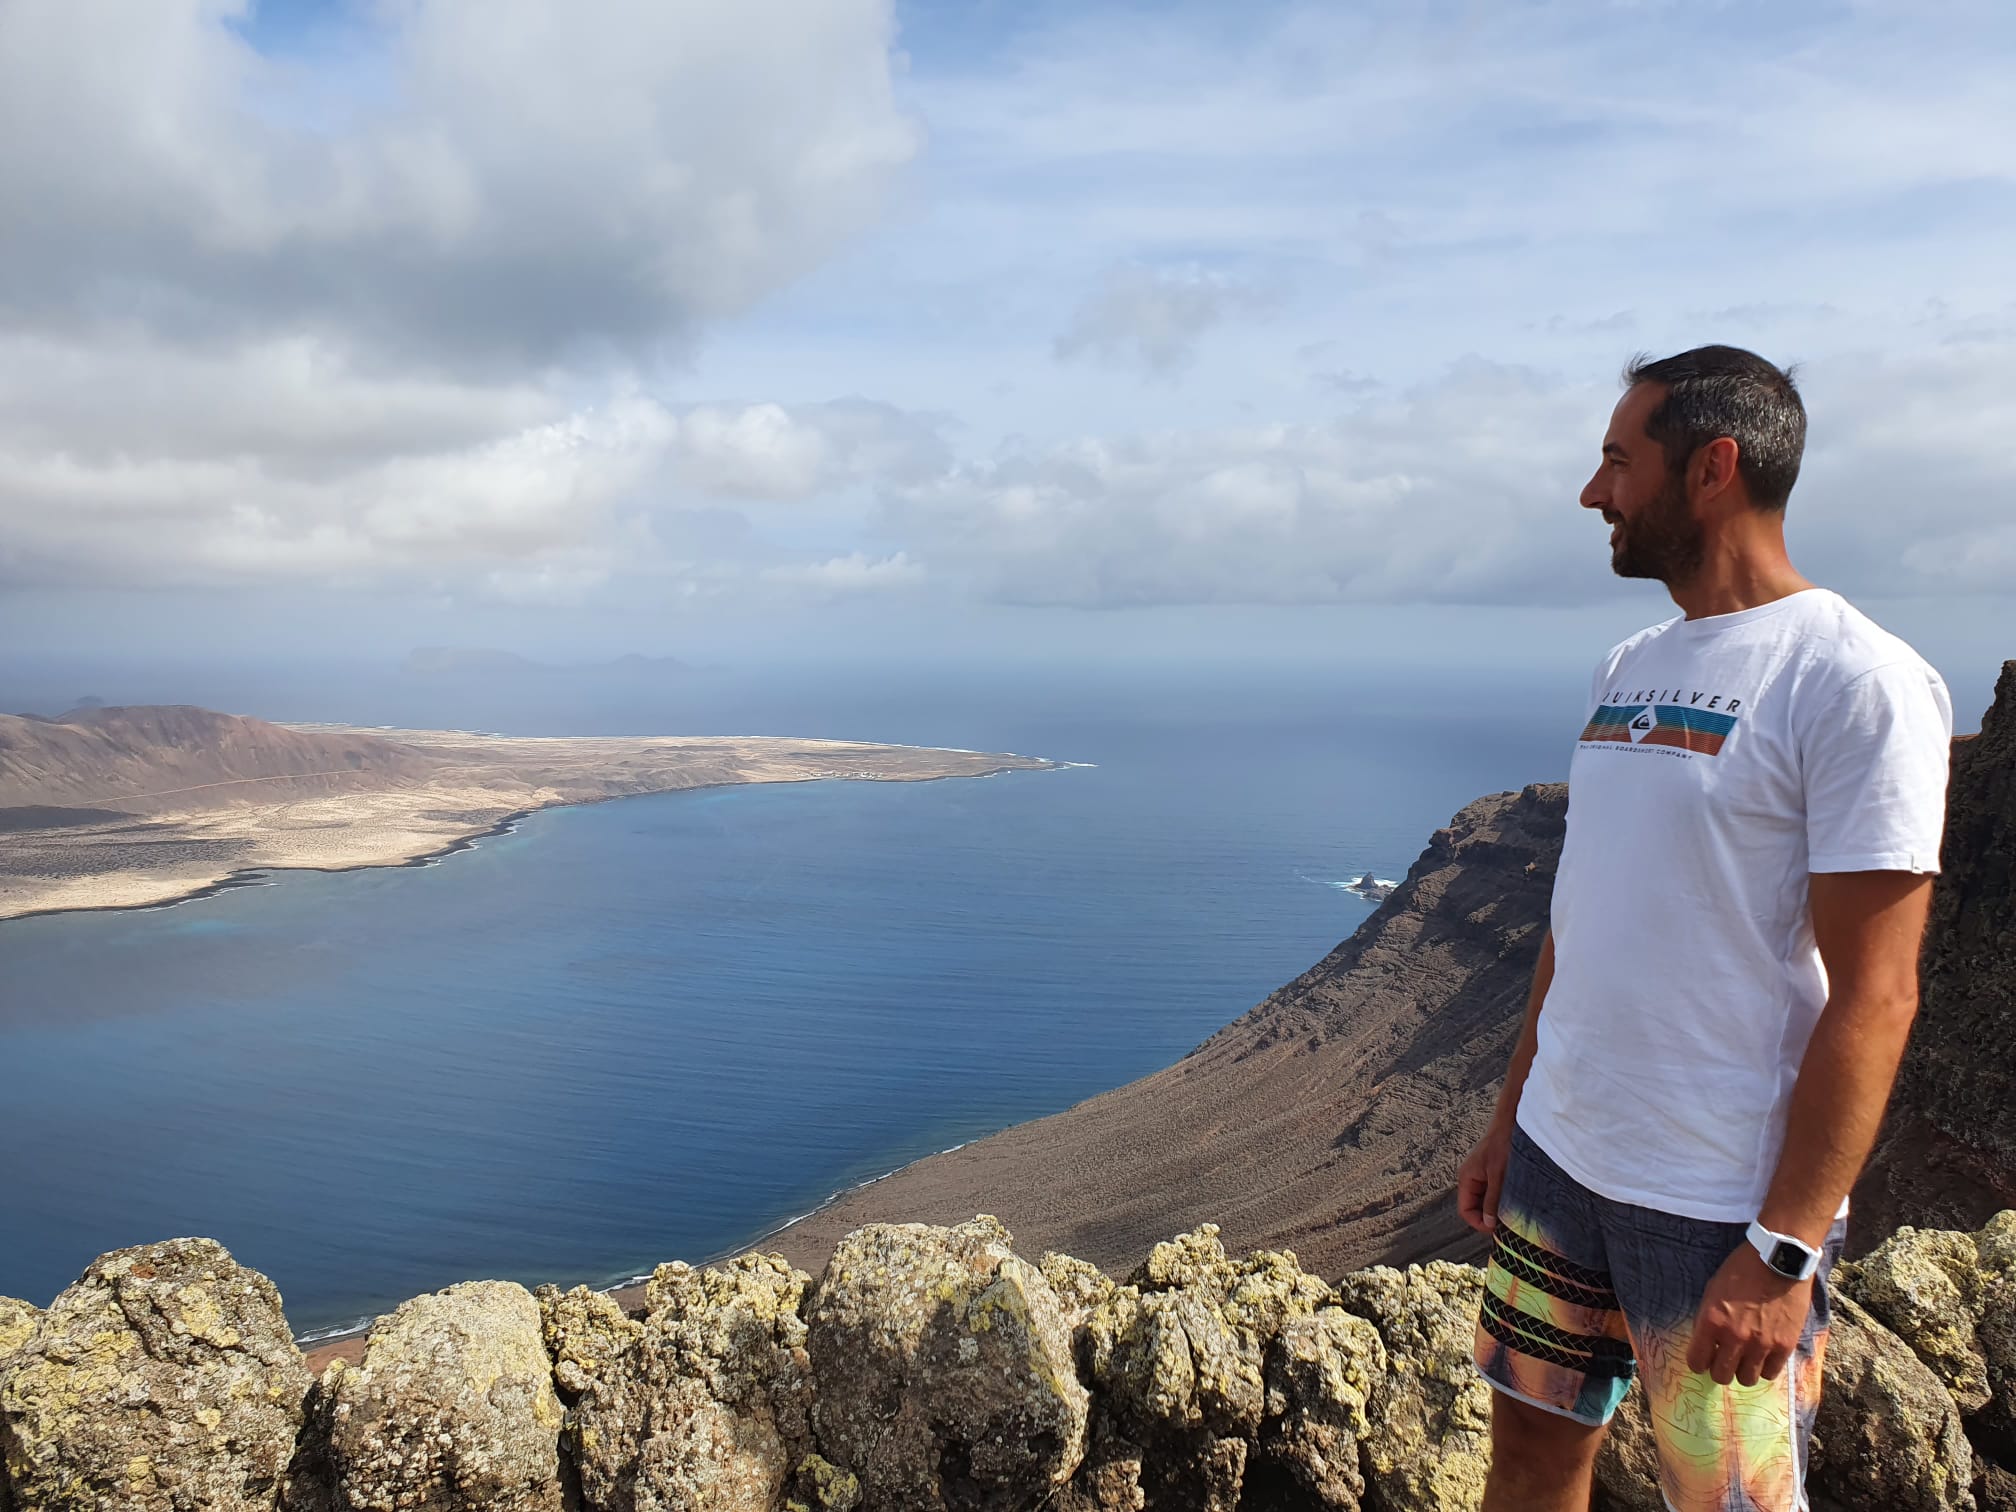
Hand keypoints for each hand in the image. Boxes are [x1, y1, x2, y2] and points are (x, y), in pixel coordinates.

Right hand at [1457, 1122, 1512, 1233]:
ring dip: (1498, 1207)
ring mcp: (1482, 1175)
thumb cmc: (1503, 1145)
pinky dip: (1503, 1198)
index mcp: (1466, 1179)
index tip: (1497, 1229)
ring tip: (1514, 1210)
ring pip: (1486, 1201)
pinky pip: (1494, 1192)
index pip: (1465, 1210)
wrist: (1512, 1123)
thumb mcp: (1498, 1176)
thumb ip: (1492, 1201)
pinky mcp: (1492, 1173)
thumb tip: (1489, 1224)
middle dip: (1489, 1216)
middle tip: (1509, 1223)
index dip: (1479, 1223)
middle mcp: (1471, 1178)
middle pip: (1475, 1207)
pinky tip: (1516, 1199)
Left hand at [1686, 1245, 1811, 1386]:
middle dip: (1719, 1369)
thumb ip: (1708, 1319)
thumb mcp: (1712, 1290)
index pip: (1697, 1361)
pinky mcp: (1784, 1346)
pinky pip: (1771, 1373)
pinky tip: (1764, 1355)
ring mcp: (1761, 1344)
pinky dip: (1766, 1367)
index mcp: (1712, 1321)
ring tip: (1746, 1358)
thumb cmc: (1741, 1270)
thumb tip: (1706, 1343)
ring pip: (1747, 1379)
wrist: (1778, 1260)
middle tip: (1724, 1359)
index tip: (1702, 1360)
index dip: (1698, 1362)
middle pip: (1721, 1376)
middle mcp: (1735, 1337)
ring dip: (1744, 1370)